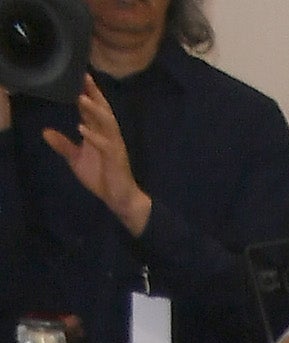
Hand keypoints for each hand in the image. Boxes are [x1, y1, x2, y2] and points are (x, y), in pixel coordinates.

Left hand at [44, 75, 147, 233]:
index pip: (93, 108)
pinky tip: (82, 129)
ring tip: (82, 98)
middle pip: (102, 109)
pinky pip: (105, 145)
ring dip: (94, 110)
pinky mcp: (116, 158)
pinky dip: (94, 136)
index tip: (78, 74)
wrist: (119, 198)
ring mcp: (113, 145)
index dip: (87, 92)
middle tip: (83, 76)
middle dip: (94, 93)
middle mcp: (108, 134)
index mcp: (99, 132)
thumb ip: (63, 144)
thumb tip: (45, 131)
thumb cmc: (101, 176)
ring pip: (106, 122)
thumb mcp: (77, 159)